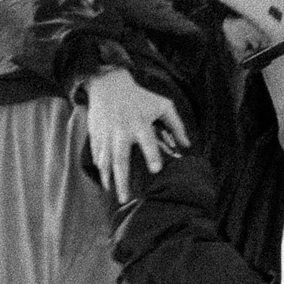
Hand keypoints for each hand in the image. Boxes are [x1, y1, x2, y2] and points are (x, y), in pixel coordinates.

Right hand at [84, 68, 187, 199]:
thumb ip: (176, 125)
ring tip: (112, 194)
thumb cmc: (140, 97)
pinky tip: (104, 181)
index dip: (152, 155)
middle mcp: (122, 131)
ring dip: (108, 178)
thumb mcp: (162, 105)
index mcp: (139, 124)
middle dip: (123, 180)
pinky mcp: (96, 135)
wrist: (109, 85)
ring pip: (105, 161)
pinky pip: (97, 155)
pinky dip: (100, 168)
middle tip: (126, 198)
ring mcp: (107, 135)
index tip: (156, 170)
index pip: (147, 141)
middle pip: (121, 159)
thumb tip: (187, 145)